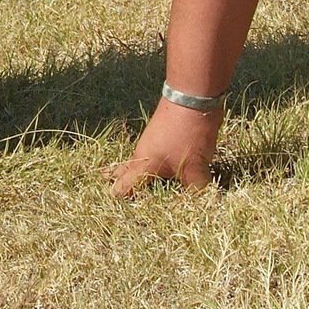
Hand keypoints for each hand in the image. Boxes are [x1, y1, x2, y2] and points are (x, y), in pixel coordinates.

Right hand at [103, 97, 222, 196]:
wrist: (192, 98)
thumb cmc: (188, 136)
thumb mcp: (197, 169)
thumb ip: (197, 192)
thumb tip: (205, 207)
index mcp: (144, 164)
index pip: (123, 186)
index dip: (117, 198)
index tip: (111, 210)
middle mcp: (142, 154)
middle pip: (123, 170)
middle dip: (114, 180)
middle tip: (103, 187)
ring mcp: (151, 142)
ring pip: (138, 162)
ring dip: (135, 173)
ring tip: (130, 183)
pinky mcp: (162, 135)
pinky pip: (151, 154)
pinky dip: (150, 164)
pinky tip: (157, 168)